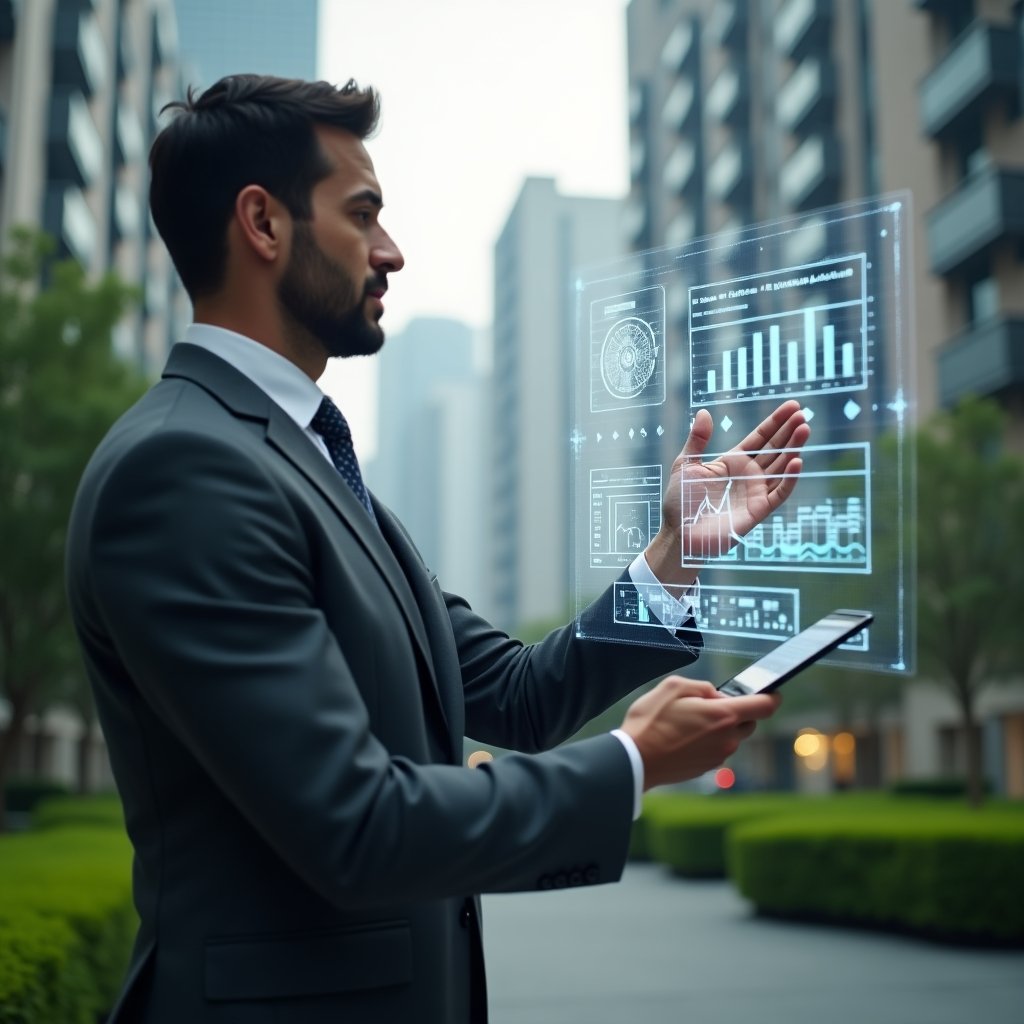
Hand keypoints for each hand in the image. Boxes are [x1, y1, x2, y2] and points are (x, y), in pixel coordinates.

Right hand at [620, 675, 780, 789]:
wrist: (635, 760)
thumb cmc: (651, 722)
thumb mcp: (672, 687)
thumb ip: (701, 687)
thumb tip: (715, 695)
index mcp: (722, 716)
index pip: (764, 706)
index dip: (772, 696)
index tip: (771, 692)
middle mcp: (727, 739)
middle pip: (749, 722)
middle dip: (738, 712)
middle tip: (711, 705)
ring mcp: (718, 756)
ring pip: (732, 737)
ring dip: (721, 728)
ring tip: (690, 722)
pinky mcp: (707, 769)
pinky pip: (718, 750)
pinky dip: (709, 741)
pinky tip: (685, 737)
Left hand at [645, 401, 809, 584]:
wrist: (679, 534)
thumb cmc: (680, 502)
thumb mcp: (686, 465)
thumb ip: (697, 440)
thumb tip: (705, 412)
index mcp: (733, 461)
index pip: (761, 437)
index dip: (776, 422)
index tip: (792, 406)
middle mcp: (749, 474)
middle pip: (775, 449)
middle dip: (789, 431)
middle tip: (803, 414)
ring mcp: (756, 492)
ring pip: (781, 467)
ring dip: (794, 449)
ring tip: (804, 429)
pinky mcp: (758, 510)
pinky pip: (778, 493)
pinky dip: (789, 479)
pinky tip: (797, 461)